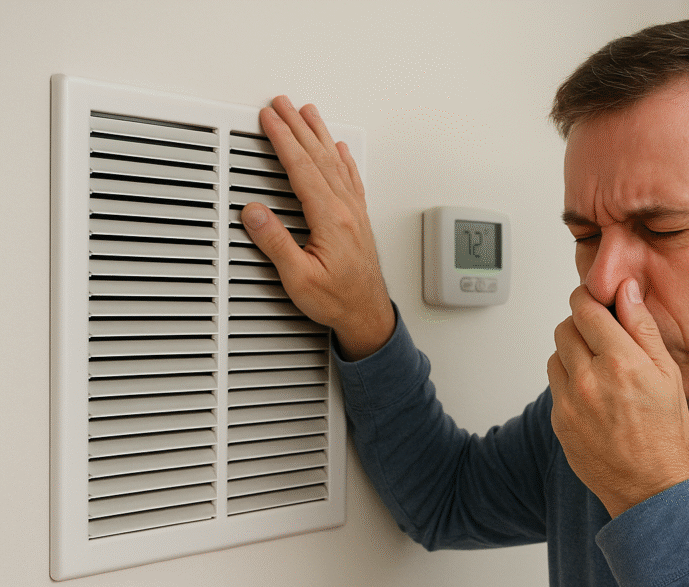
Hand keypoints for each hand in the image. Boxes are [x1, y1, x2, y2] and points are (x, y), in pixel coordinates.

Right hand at [241, 96, 394, 360]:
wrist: (367, 315)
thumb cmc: (337, 300)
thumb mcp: (298, 278)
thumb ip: (276, 243)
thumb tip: (254, 212)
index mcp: (330, 219)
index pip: (302, 168)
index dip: (284, 140)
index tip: (270, 119)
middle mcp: (346, 210)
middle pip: (319, 157)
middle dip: (298, 127)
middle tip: (282, 103)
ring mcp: (354, 214)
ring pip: (335, 163)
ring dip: (319, 135)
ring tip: (308, 113)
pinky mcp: (358, 221)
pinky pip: (351, 179)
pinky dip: (343, 159)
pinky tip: (340, 150)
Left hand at [547, 279, 688, 517]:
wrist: (648, 487)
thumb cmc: (664, 433)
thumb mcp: (667, 374)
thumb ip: (643, 327)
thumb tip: (627, 290)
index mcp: (620, 362)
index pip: (585, 309)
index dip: (587, 298)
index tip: (594, 300)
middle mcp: (588, 379)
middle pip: (564, 328)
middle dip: (581, 325)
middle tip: (601, 336)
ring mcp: (568, 401)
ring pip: (556, 355)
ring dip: (572, 353)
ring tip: (598, 368)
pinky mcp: (558, 420)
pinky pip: (555, 385)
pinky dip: (569, 381)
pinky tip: (593, 395)